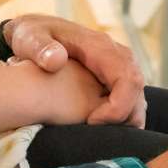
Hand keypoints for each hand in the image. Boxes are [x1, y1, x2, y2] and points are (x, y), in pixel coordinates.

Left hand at [3, 16, 144, 126]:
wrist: (33, 32)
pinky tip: (98, 129)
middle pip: (137, 91)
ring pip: (137, 97)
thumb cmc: (30, 36)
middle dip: (124, 118)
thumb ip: (39, 47)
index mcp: (100, 47)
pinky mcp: (114, 77)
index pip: (128, 79)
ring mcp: (117, 66)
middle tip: (95, 134)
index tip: (92, 122)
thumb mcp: (29, 37)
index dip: (117, 106)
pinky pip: (129, 99)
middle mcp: (116, 55)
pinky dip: (121, 118)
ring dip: (125, 121)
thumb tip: (57, 60)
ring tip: (97, 135)